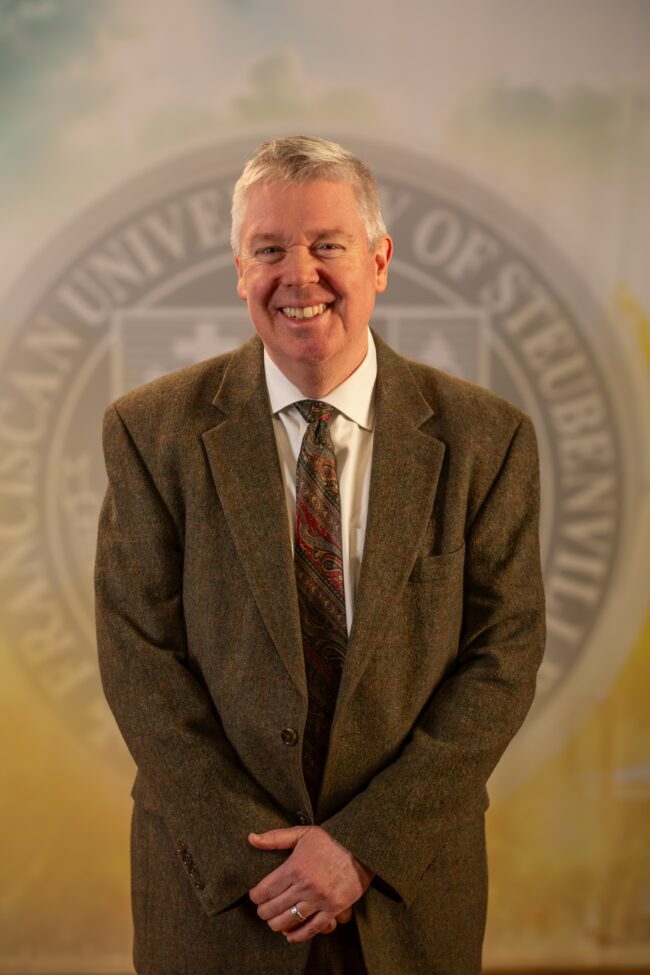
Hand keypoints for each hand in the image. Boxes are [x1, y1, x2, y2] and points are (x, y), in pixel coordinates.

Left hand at [248, 825, 373, 942]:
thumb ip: (275, 838)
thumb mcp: (303, 833)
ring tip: (274, 921)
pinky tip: (290, 935)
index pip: (265, 890)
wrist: (361, 848)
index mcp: (295, 867)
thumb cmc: (331, 839)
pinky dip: (298, 935)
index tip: (255, 896)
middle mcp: (305, 885)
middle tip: (263, 910)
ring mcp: (320, 899)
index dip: (255, 897)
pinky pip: (312, 928)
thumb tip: (251, 838)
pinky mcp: (333, 909)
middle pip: (274, 908)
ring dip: (277, 924)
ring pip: (289, 921)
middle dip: (264, 912)